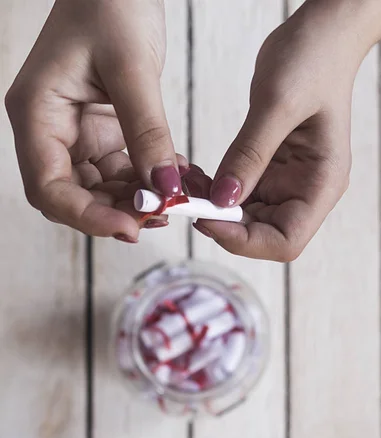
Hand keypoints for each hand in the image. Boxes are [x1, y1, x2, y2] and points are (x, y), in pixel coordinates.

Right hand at [5, 0, 183, 239]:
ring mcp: (75, 136)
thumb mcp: (132, 68)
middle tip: (162, 215)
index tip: (130, 226)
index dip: (86, 216)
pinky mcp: (100, 134)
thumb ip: (147, 132)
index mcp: (37, 115)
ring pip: (100, 190)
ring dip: (138, 201)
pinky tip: (175, 178)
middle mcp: (50, 132)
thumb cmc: (110, 5)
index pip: (48, 189)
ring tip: (178, 199)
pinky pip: (121, 172)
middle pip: (74, 197)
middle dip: (117, 212)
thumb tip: (164, 188)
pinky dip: (147, 181)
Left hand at [194, 0, 378, 260]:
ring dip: (214, 209)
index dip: (245, 240)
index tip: (208, 218)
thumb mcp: (277, 105)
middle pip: (262, 234)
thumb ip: (249, 156)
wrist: (322, 33)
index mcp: (321, 184)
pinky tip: (194, 175)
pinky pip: (237, 192)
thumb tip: (223, 201)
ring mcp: (286, 182)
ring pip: (245, 217)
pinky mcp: (269, 170)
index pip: (285, 240)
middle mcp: (305, 191)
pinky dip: (214, 190)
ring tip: (187, 185)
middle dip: (223, 224)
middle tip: (188, 203)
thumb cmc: (314, 60)